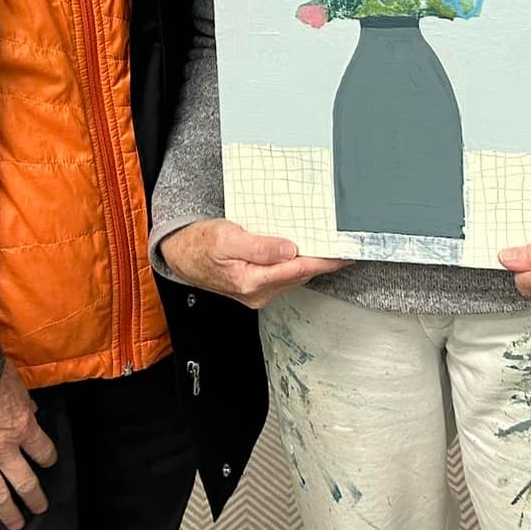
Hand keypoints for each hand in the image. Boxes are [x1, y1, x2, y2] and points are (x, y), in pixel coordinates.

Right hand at [0, 359, 57, 529]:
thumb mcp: (17, 385)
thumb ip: (25, 404)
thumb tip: (32, 411)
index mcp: (22, 429)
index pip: (43, 451)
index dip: (49, 458)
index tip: (49, 462)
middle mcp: (4, 450)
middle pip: (25, 482)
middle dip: (35, 498)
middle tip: (40, 508)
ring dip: (9, 512)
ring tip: (16, 524)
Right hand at [158, 219, 349, 308]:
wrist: (181, 255)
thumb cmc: (200, 244)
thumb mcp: (226, 237)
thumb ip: (258, 246)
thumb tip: (288, 249)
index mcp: (251, 280)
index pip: (298, 269)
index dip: (325, 260)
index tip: (345, 253)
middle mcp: (259, 291)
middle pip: (301, 274)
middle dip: (325, 261)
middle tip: (348, 245)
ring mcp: (259, 292)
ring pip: (295, 276)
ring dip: (314, 262)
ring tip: (333, 247)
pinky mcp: (258, 287)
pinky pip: (286, 276)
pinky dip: (300, 264)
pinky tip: (307, 253)